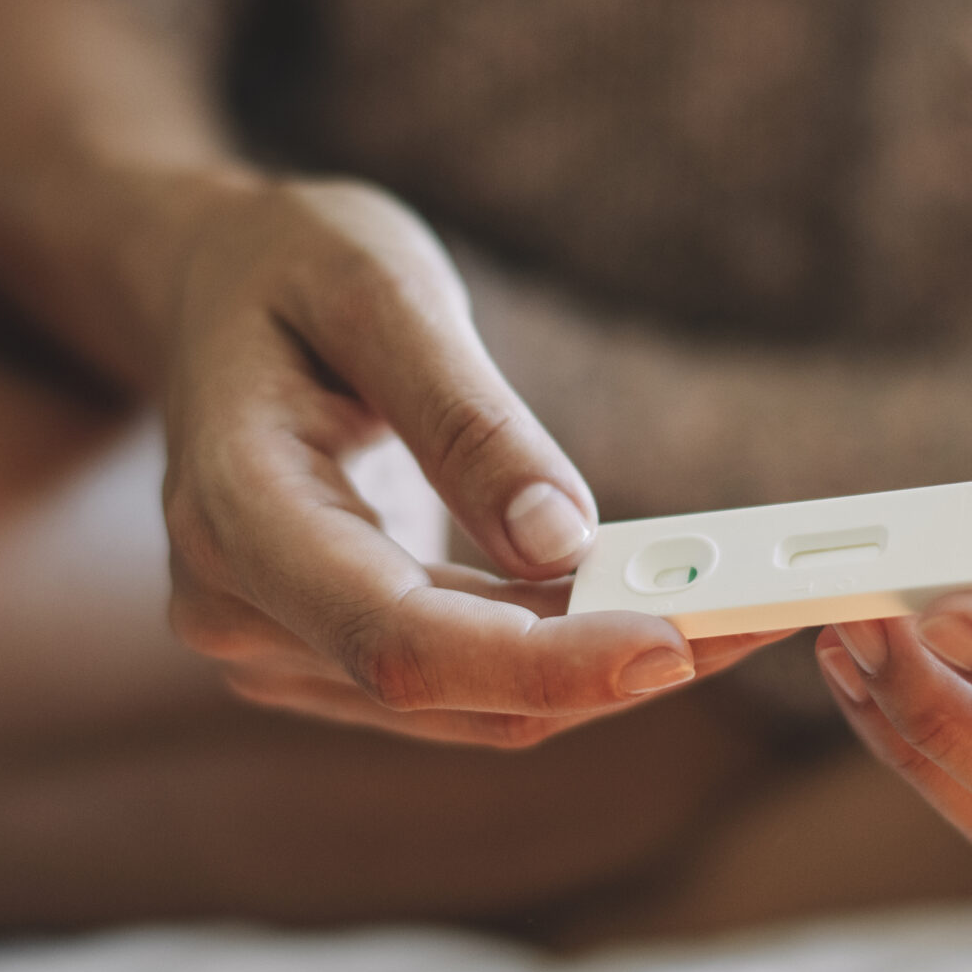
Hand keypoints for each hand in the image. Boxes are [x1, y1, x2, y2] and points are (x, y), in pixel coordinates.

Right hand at [155, 170, 784, 745]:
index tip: (672, 645)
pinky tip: (663, 602)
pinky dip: (568, 653)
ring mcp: (277, 646)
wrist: (208, 290)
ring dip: (605, 668)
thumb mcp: (382, 289)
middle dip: (608, 664)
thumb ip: (467, 420)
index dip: (538, 661)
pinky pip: (464, 682)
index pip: (396, 638)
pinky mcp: (329, 654)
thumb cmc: (288, 265)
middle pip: (443, 688)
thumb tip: (564, 541)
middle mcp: (237, 608)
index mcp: (235, 513)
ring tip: (743, 604)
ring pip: (468, 705)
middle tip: (763, 611)